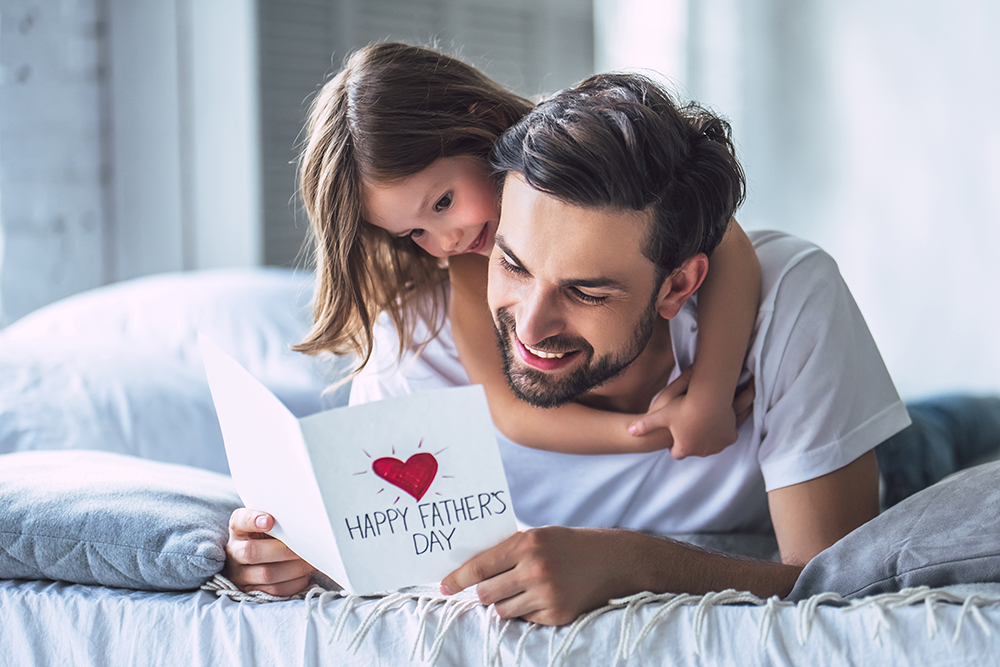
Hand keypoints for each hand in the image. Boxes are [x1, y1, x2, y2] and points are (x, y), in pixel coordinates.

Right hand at [223, 508, 314, 596]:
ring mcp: (240, 575)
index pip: (239, 521)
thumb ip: (280, 519)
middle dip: (283, 550)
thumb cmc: (269, 536)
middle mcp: (235, 551)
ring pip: (266, 574)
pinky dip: (293, 582)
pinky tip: (304, 574)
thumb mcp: (268, 523)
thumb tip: (304, 520)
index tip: (269, 520)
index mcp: (238, 528)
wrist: (259, 560)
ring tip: (310, 561)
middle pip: (251, 552)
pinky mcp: (252, 592)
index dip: (253, 520)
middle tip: (305, 547)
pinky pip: (274, 591)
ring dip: (293, 568)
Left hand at [440, 527, 643, 625]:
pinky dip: (526, 612)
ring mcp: (547, 594)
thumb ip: (509, 549)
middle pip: (486, 593)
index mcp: (527, 543)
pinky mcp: (557, 614)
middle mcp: (535, 569)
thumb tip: (474, 569)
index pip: (480, 566)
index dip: (457, 579)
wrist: (614, 560)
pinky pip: (525, 620)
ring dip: (504, 604)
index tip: (444, 587)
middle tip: (490, 588)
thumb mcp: (539, 535)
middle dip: (483, 594)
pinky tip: (541, 598)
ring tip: (520, 591)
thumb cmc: (571, 544)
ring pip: (502, 611)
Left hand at [627, 367, 754, 459]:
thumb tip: (628, 432)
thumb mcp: (661, 415)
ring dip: (707, 436)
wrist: (710, 398)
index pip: (676, 452)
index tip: (674, 433)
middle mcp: (701, 451)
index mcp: (684, 449)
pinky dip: (721, 431)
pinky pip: (725, 436)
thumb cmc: (683, 406)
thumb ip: (645, 425)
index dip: (674, 443)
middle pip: (694, 448)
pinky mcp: (730, 438)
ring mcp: (717, 446)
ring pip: (710, 444)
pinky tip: (716, 419)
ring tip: (703, 420)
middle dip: (691, 440)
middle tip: (689, 424)